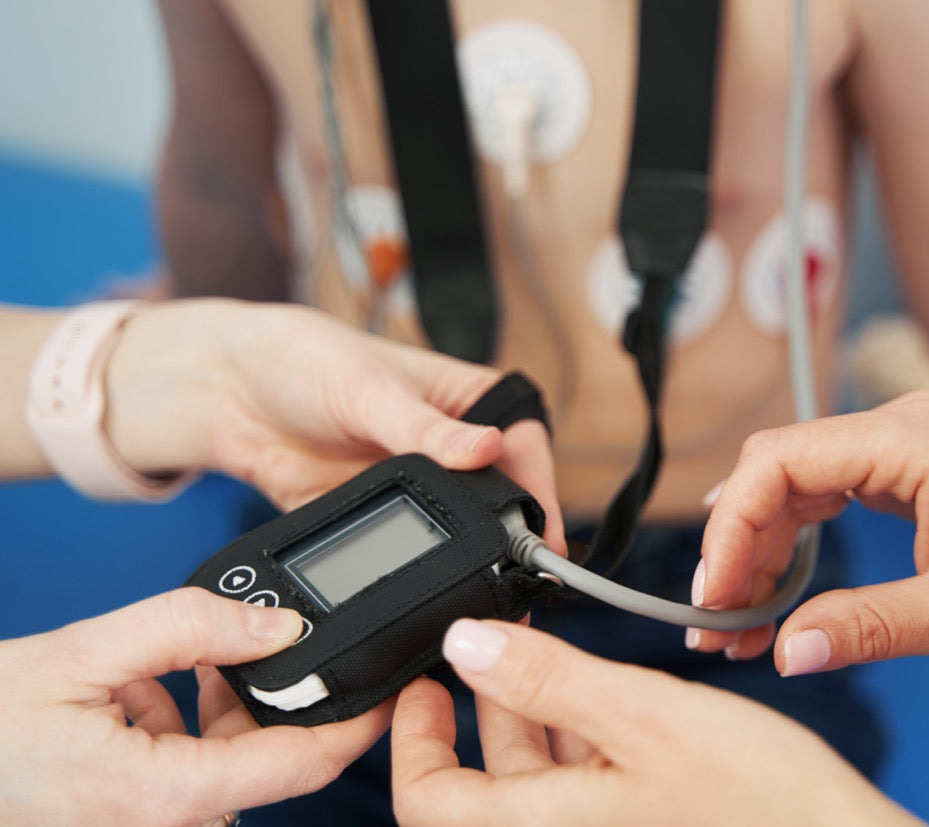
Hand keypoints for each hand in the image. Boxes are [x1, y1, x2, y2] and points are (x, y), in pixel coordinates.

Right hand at [0, 588, 391, 825]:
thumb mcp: (83, 655)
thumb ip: (188, 630)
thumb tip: (278, 624)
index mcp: (162, 799)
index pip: (298, 766)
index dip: (355, 725)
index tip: (392, 685)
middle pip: (266, 759)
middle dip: (272, 696)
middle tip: (254, 641)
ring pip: (228, 759)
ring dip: (221, 705)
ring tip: (177, 661)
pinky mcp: (138, 817)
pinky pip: (192, 768)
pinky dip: (186, 721)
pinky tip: (150, 688)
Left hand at [106, 299, 564, 551]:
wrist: (228, 392)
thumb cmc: (306, 359)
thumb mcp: (370, 389)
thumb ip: (428, 429)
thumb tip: (488, 447)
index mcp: (467, 401)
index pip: (523, 448)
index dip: (538, 493)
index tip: (543, 538)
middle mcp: (452, 446)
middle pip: (501, 500)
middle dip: (510, 539)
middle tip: (517, 580)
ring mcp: (418, 486)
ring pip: (462, 533)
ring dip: (470, 561)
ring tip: (482, 596)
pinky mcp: (382, 519)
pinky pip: (411, 553)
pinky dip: (422, 573)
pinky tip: (431, 592)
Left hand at [390, 619, 918, 826]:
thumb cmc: (765, 807)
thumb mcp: (644, 719)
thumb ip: (549, 681)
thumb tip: (465, 646)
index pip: (432, 800)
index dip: (412, 738)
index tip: (421, 681)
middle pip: (485, 782)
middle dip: (480, 705)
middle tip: (488, 638)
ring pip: (537, 776)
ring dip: (531, 711)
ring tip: (542, 648)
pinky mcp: (643, 821)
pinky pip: (584, 780)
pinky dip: (579, 730)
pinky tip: (601, 691)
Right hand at [692, 391, 928, 672]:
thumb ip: (867, 627)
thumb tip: (786, 653)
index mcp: (911, 441)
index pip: (780, 461)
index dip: (732, 527)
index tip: (715, 594)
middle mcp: (897, 429)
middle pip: (777, 471)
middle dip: (738, 545)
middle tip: (718, 619)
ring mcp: (900, 446)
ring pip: (794, 485)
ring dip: (762, 550)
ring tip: (740, 620)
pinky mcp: (904, 471)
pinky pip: (825, 496)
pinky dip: (795, 544)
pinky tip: (777, 591)